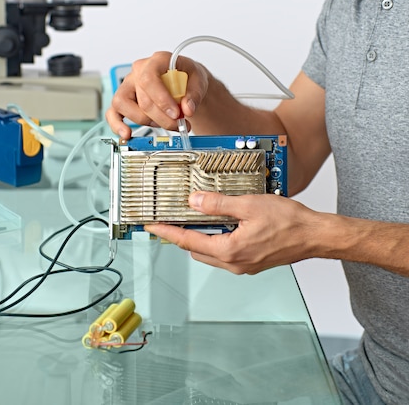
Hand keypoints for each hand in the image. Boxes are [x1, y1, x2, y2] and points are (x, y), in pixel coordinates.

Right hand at [106, 52, 208, 138]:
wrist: (185, 82)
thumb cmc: (188, 78)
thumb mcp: (200, 81)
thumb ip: (195, 94)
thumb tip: (187, 109)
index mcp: (157, 61)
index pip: (149, 78)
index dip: (161, 99)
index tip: (176, 113)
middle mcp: (138, 71)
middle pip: (143, 99)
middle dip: (162, 118)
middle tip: (179, 124)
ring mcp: (128, 85)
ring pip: (124, 105)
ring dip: (146, 121)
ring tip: (164, 124)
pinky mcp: (123, 100)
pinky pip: (112, 112)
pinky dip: (117, 125)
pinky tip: (127, 133)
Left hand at [145, 191, 321, 273]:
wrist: (315, 236)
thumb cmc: (289, 222)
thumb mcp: (249, 205)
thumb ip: (218, 204)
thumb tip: (195, 202)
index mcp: (230, 250)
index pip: (187, 241)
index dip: (167, 232)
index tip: (152, 226)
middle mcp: (234, 263)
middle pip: (196, 249)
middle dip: (181, 234)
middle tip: (171, 218)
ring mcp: (244, 265)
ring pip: (210, 252)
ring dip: (200, 237)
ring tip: (195, 217)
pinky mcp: (252, 262)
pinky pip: (225, 253)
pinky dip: (216, 239)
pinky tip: (221, 223)